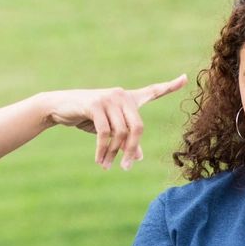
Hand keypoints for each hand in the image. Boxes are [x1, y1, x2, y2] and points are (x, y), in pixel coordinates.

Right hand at [42, 74, 187, 169]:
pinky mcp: (95, 104)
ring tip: (106, 166)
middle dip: (131, 150)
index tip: (185, 78)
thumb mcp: (109, 128)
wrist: (59, 107)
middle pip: (138, 127)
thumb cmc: (87, 117)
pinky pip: (105, 133)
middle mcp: (121, 95)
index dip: (170, 86)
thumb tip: (139, 157)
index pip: (153, 91)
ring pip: (120, 133)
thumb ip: (125, 139)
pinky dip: (102, 149)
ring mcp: (109, 98)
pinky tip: (99, 160)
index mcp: (128, 99)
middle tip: (126, 167)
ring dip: (113, 154)